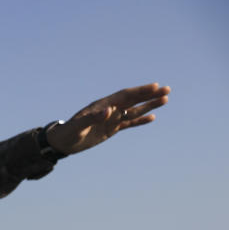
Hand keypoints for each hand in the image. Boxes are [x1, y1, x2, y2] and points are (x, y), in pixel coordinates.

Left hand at [46, 83, 170, 155]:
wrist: (62, 142)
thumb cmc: (67, 133)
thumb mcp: (78, 126)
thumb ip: (93, 118)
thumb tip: (109, 110)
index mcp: (102, 106)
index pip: (124, 96)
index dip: (139, 91)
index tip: (154, 87)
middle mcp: (109, 110)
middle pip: (133, 100)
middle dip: (149, 95)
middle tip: (167, 89)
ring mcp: (111, 119)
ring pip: (134, 111)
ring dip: (149, 105)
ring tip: (165, 100)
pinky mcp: (111, 129)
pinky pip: (128, 124)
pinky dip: (140, 121)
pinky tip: (152, 117)